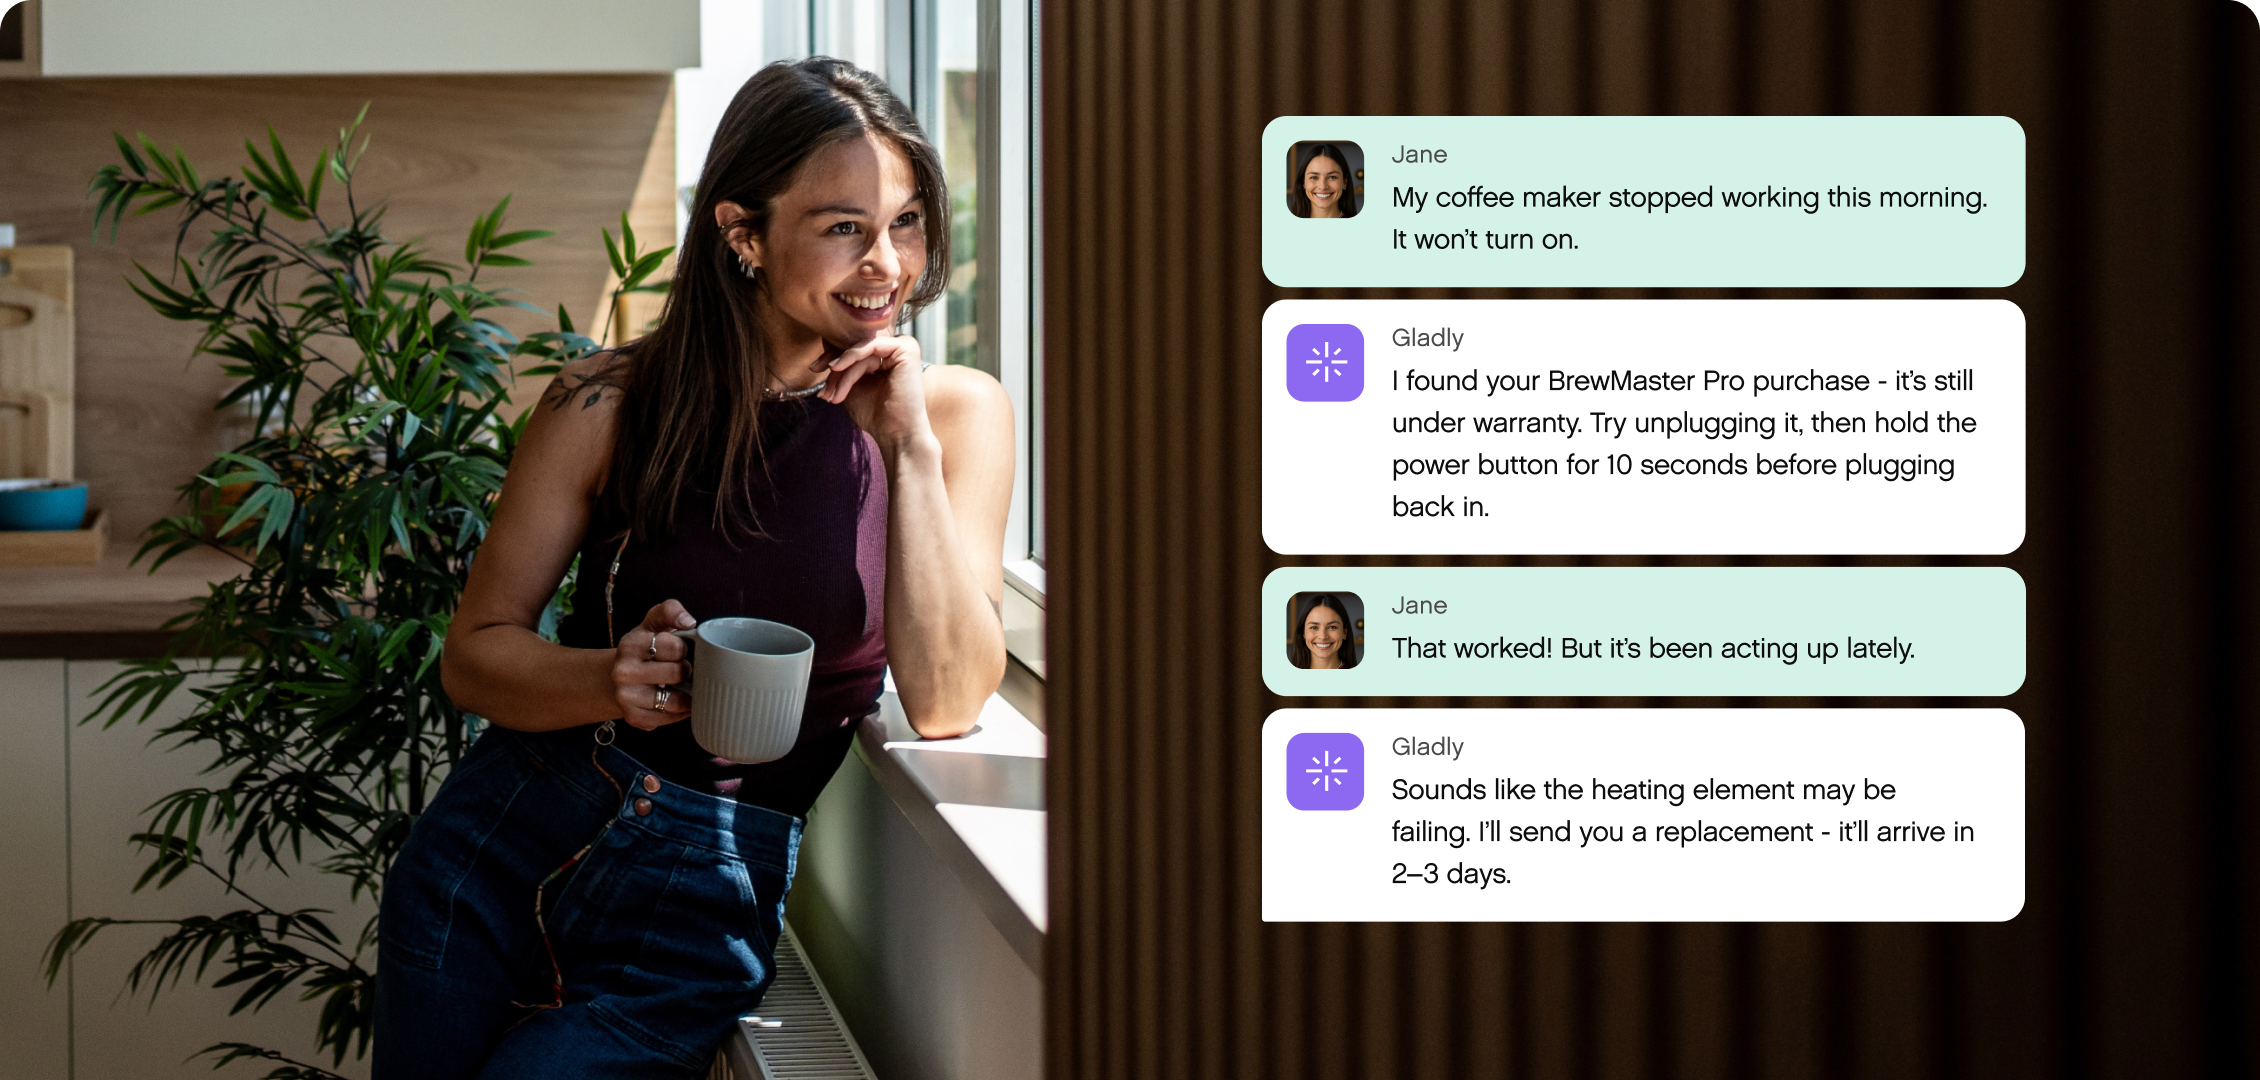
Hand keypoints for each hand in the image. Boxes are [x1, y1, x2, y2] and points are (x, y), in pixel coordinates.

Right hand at [613, 600, 694, 730]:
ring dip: (685, 694)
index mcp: (630, 644)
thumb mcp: (653, 624)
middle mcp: (623, 672)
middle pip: (678, 673)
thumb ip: (670, 611)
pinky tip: (674, 701)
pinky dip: (679, 711)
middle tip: (679, 669)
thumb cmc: (645, 648)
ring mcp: (626, 697)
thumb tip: (688, 621)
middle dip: (685, 670)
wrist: (621, 676)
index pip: (676, 647)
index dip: (683, 648)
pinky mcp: (634, 717)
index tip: (676, 650)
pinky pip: (670, 718)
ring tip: (679, 686)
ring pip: (676, 701)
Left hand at [823, 333, 933, 449]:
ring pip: (861, 348)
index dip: (832, 355)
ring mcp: (904, 346)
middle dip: (833, 361)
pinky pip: (871, 346)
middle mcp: (896, 349)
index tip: (813, 367)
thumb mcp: (851, 385)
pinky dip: (851, 357)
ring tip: (830, 391)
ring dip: (841, 370)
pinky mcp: (907, 349)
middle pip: (857, 345)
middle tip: (815, 372)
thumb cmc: (875, 415)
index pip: (856, 347)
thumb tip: (825, 339)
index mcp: (887, 357)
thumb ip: (843, 365)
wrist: (896, 435)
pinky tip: (836, 368)